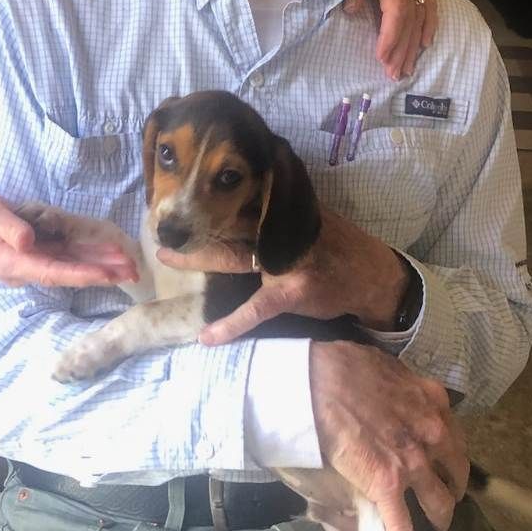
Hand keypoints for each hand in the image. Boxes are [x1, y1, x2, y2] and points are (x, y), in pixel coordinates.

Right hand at [0, 186, 139, 289]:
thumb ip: (7, 227)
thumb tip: (28, 242)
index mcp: (9, 263)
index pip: (51, 273)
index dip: (80, 274)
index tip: (105, 276)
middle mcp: (22, 267)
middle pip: (67, 273)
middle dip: (100, 273)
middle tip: (132, 273)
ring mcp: (28, 260)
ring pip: (70, 265)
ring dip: (99, 265)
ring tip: (129, 264)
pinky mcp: (33, 250)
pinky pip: (64, 254)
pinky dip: (87, 254)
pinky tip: (108, 252)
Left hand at [157, 207, 405, 343]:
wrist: (372, 276)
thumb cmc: (337, 250)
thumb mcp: (308, 221)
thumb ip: (277, 214)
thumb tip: (242, 203)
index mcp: (280, 213)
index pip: (238, 199)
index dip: (207, 199)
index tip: (179, 194)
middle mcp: (280, 231)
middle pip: (227, 223)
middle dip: (193, 224)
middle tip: (160, 223)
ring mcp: (284, 262)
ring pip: (231, 258)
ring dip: (196, 257)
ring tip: (167, 257)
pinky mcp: (291, 291)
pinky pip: (254, 309)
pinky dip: (229, 324)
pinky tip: (208, 337)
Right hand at [310, 339, 466, 530]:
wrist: (315, 382)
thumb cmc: (340, 367)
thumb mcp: (385, 365)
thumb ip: (400, 383)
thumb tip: (394, 389)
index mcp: (432, 403)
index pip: (453, 436)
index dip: (449, 453)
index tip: (442, 462)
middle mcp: (432, 434)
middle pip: (455, 472)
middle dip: (452, 487)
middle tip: (443, 496)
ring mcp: (413, 463)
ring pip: (438, 502)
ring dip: (438, 517)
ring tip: (434, 527)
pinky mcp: (387, 486)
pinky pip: (401, 526)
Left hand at [344, 0, 437, 78]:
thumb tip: (352, 10)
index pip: (395, 11)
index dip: (390, 37)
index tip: (382, 59)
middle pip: (409, 19)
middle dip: (401, 49)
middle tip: (393, 75)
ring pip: (420, 15)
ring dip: (413, 44)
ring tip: (406, 69)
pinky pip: (429, 4)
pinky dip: (429, 25)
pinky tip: (426, 43)